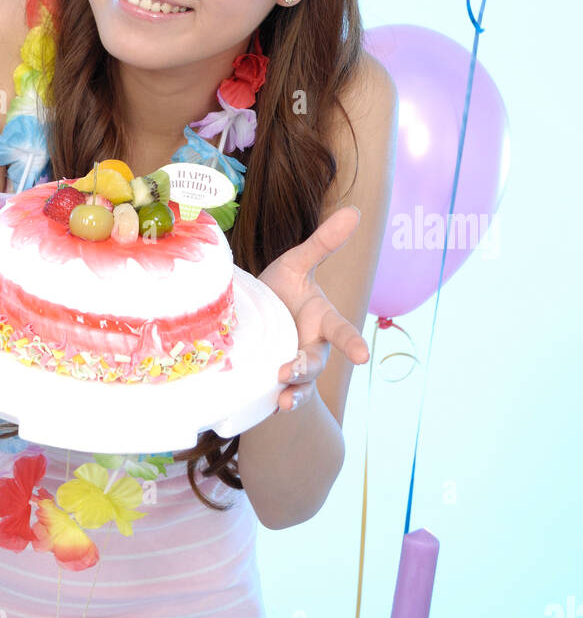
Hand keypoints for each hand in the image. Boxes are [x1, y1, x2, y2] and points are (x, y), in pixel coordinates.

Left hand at [257, 205, 369, 413]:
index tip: (362, 356)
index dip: (352, 343)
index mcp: (322, 321)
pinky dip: (276, 402)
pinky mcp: (273, 381)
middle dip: (305, 368)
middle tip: (290, 370)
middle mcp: (312, 347)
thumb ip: (323, 243)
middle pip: (315, 362)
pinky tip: (269, 406)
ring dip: (293, 393)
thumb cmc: (283, 289)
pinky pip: (279, 395)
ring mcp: (293, 366)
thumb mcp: (297, 263)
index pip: (341, 331)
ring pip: (299, 386)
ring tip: (281, 399)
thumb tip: (355, 210)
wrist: (256, 316)